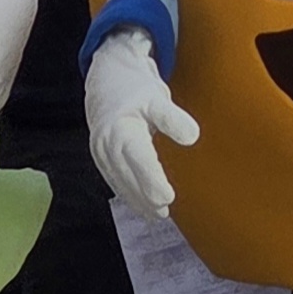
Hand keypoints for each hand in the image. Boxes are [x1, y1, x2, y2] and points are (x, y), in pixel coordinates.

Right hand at [85, 26, 199, 216]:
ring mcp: (101, 153)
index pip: (139, 162)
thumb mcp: (156, 97)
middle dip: (146, 197)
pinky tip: (142, 204)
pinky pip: (114, 180)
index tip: (168, 197)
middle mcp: (107, 144)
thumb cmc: (134, 88)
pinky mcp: (100, 158)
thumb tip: (192, 137)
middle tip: (165, 212)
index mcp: (121, 130)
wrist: (106, 79)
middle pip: (128, 178)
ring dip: (137, 200)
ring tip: (158, 214)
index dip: (153, 182)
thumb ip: (172, 118)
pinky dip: (128, 193)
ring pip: (120, 183)